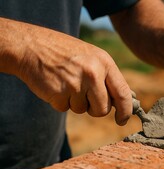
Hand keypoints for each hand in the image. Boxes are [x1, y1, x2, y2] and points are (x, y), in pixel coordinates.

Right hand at [13, 20, 131, 124]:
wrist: (31, 46)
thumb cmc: (66, 54)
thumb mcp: (93, 58)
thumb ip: (108, 79)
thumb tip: (126, 102)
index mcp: (105, 63)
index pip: (123, 93)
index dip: (125, 111)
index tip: (122, 120)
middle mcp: (93, 73)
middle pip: (104, 109)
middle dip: (95, 108)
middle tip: (84, 94)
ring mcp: (75, 84)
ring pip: (83, 110)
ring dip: (75, 102)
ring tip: (67, 82)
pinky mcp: (59, 94)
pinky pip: (65, 108)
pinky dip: (60, 101)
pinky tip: (56, 85)